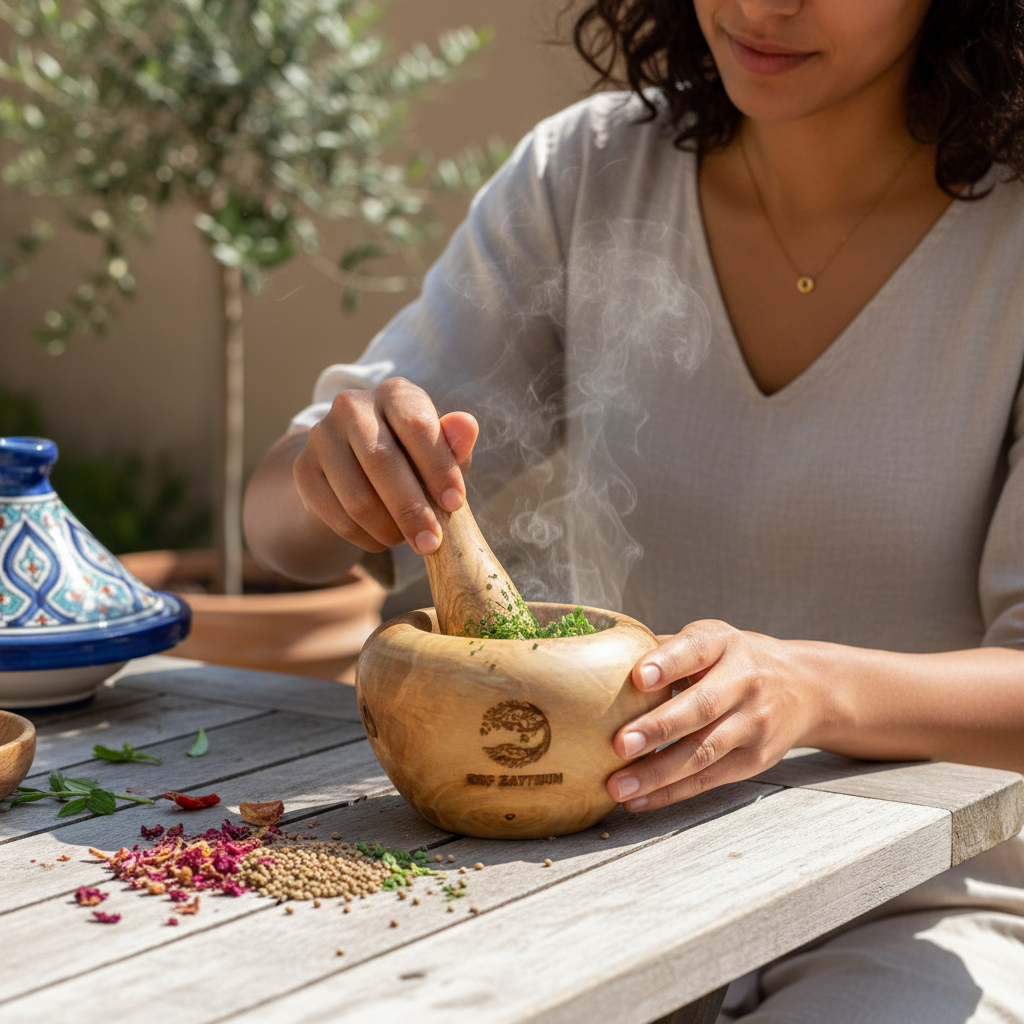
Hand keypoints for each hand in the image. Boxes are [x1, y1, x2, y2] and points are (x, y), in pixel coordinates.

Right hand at [293, 378, 478, 555]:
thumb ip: (454, 444)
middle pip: (382, 463)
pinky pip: (337, 517)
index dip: (438, 468)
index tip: (455, 504)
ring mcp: (322, 436)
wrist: (360, 467)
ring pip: (357, 497)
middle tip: (432, 542)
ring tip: (409, 540)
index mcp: (394, 394)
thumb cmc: (413, 457)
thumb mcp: (440, 452)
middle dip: (412, 509)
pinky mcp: (304, 469)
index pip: (417, 427)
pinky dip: (365, 538)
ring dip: (389, 529)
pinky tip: (382, 539)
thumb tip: (467, 426)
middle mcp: (352, 406)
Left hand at [606, 620, 822, 810]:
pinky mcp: (755, 759)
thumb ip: (663, 649)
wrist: (806, 688)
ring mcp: (753, 723)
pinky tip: (638, 800)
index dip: (666, 663)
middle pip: (700, 707)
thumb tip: (600, 660)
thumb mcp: (708, 640)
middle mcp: (743, 681)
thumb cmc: (733, 660)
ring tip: (618, 786)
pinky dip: (671, 792)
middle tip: (618, 745)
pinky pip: (708, 779)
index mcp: (722, 643)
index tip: (637, 678)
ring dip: (658, 773)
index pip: (694, 650)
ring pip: (703, 751)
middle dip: (658, 728)